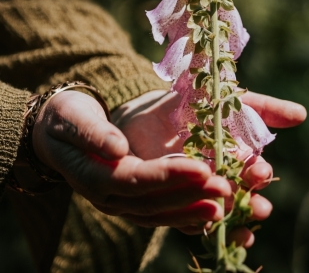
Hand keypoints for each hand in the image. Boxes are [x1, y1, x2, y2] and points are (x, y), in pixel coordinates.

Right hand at [30, 91, 230, 228]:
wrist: (55, 131)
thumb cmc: (65, 118)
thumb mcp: (74, 118)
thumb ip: (94, 133)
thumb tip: (118, 147)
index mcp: (94, 175)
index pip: (137, 179)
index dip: (170, 175)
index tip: (202, 168)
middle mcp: (107, 196)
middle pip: (152, 201)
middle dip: (190, 196)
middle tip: (226, 189)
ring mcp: (117, 202)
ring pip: (157, 213)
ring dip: (191, 211)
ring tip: (225, 207)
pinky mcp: (128, 200)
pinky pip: (157, 213)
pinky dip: (182, 216)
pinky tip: (207, 212)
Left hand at [113, 89, 305, 243]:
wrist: (147, 110)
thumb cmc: (192, 105)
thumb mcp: (228, 101)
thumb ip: (263, 109)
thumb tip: (302, 115)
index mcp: (236, 156)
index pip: (252, 170)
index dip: (258, 172)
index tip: (261, 170)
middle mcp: (222, 177)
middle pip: (241, 195)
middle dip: (252, 201)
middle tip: (260, 206)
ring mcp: (200, 191)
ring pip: (220, 210)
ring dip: (233, 218)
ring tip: (240, 223)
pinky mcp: (176, 201)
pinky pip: (191, 219)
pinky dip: (204, 226)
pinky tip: (213, 229)